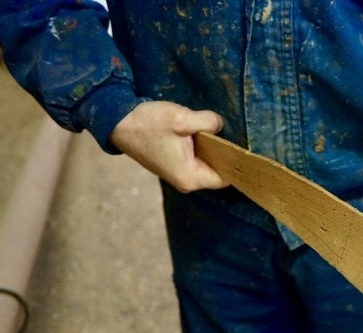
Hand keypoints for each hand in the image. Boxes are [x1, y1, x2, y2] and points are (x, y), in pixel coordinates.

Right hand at [109, 101, 226, 191]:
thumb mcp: (181, 119)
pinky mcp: (173, 165)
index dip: (236, 163)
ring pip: (207, 164)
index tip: (244, 146)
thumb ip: (208, 122)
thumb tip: (220, 125)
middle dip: (224, 154)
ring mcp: (179, 175)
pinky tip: (203, 133)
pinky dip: (201, 148)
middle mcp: (186, 182)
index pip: (225, 177)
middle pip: (217, 171)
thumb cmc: (148, 124)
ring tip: (218, 131)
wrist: (117, 122)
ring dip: (212, 149)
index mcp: (190, 177)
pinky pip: (196, 159)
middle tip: (233, 134)